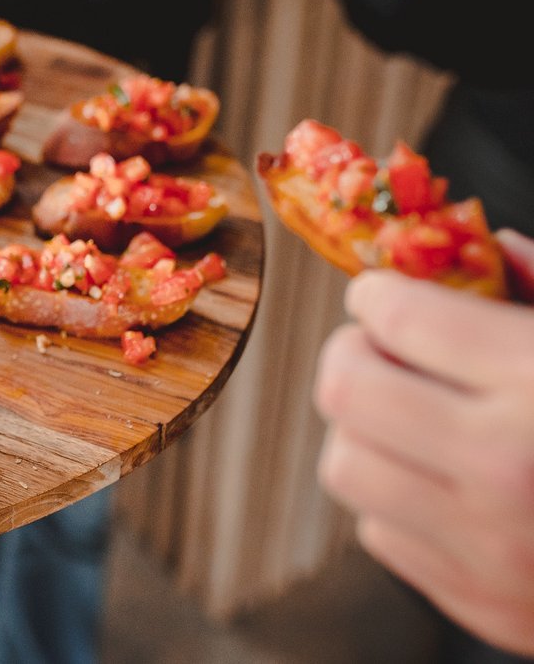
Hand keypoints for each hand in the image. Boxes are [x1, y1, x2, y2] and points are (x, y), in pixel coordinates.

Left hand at [314, 229, 533, 656]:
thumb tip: (482, 246)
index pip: (397, 316)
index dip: (378, 292)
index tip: (384, 293)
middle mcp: (504, 469)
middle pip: (344, 387)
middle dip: (356, 353)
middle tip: (386, 350)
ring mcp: (489, 548)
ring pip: (344, 464)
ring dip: (367, 431)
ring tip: (416, 419)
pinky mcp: (483, 603)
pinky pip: (379, 533)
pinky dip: (399, 501)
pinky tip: (450, 485)